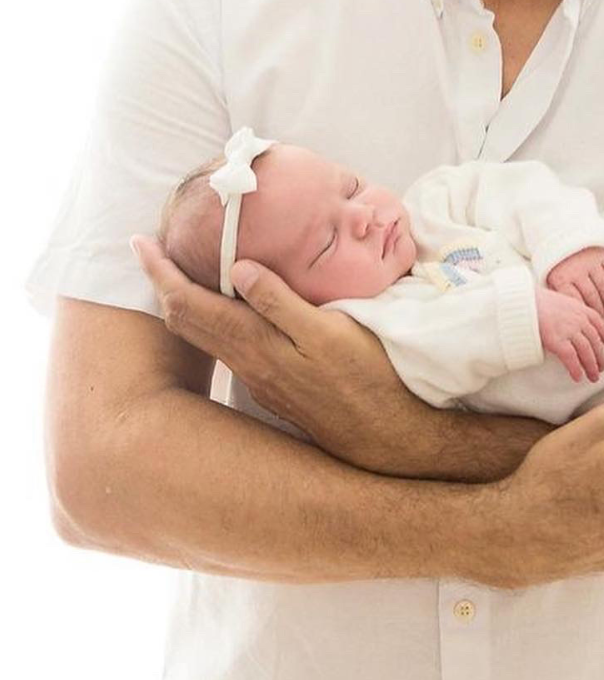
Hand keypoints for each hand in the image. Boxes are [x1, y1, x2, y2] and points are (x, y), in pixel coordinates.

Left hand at [130, 235, 437, 473]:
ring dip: (183, 302)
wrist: (387, 438)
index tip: (139, 242)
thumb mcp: (331, 333)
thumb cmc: (369, 378)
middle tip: (151, 249)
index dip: (162, 272)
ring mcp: (259, 378)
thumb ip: (283, 303)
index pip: (191, 304)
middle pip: (186, 322)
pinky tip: (223, 307)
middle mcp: (248, 364)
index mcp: (256, 345)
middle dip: (162, 284)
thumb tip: (240, 268)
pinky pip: (225, 347)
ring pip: (204, 336)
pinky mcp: (274, 386)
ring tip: (177, 272)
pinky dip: (209, 319)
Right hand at [536, 288, 603, 382]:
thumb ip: (571, 310)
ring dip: (591, 366)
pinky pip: (571, 359)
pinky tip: (578, 377)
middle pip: (594, 341)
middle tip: (601, 368)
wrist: (523, 303)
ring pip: (586, 352)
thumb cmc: (538, 301)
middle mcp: (578, 320)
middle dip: (599, 357)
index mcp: (580, 308)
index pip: (599, 324)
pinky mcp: (558, 341)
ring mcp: (569, 331)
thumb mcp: (561, 299)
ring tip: (593, 377)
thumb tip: (574, 321)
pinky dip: (576, 369)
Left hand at [546, 245, 603, 314]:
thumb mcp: (554, 280)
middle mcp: (576, 269)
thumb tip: (569, 319)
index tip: (589, 318)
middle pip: (592, 296)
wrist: (567, 238)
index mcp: (561, 278)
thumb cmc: (562, 267)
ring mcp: (591, 261)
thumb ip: (561, 297)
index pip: (576, 302)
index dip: (585, 312)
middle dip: (599, 309)